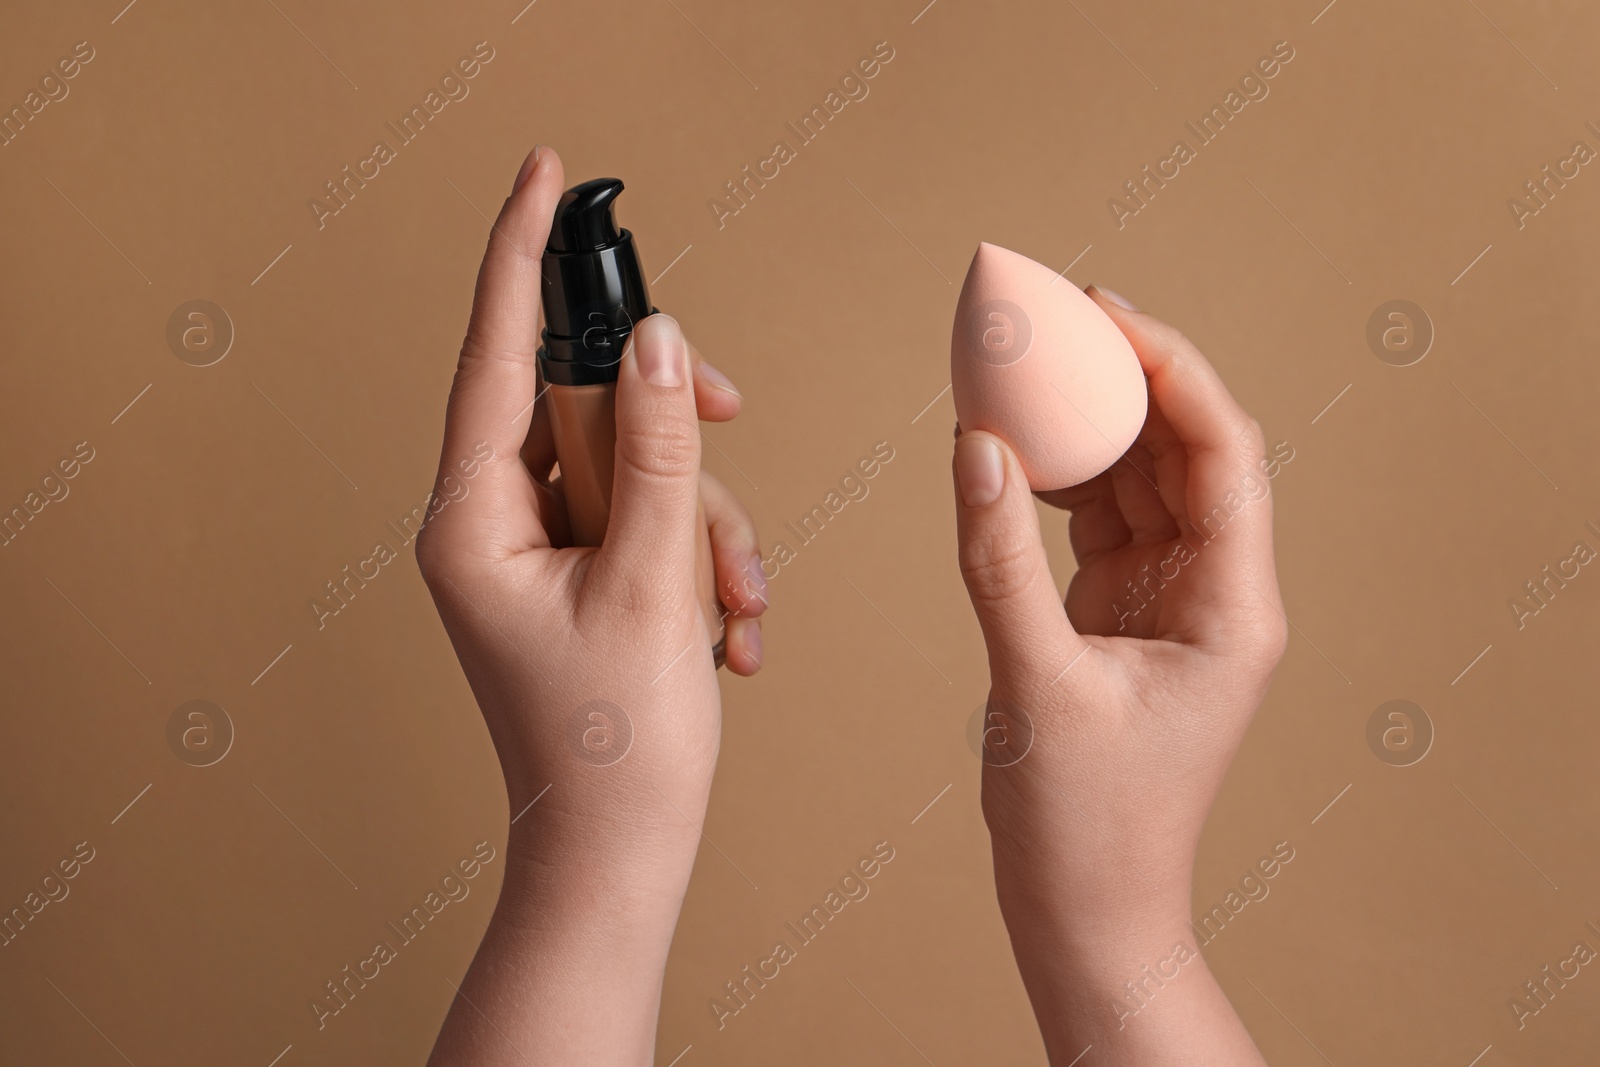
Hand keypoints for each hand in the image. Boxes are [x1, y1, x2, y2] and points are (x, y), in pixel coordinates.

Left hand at [418, 146, 765, 1065]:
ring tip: (733, 611)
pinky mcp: (580, 577)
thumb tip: (658, 344)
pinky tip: (727, 636)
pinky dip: (702, 561)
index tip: (546, 175)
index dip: (521, 256)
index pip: (495, 355)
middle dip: (678, 436)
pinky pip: (651, 521)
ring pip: (637, 469)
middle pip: (586, 409)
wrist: (620, 858)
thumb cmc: (616, 749)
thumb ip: (661, 450)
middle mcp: (490, 524)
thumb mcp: (653, 583)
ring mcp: (537, 552)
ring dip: (708, 525)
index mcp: (470, 519)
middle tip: (732, 424)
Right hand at [953, 287, 1284, 1064]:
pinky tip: (1015, 446)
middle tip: (1058, 313)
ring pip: (1138, 481)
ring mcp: (1167, 602)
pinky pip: (1097, 522)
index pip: (1222, 452)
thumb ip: (998, 562)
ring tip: (1026, 365)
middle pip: (1184, 450)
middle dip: (1127, 377)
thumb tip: (974, 447)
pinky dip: (1059, 479)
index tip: (1105, 313)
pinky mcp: (1119, 616)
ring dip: (1089, 423)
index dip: (1171, 369)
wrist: (1085, 908)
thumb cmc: (1085, 823)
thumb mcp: (1036, 683)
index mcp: (1233, 607)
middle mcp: (1214, 592)